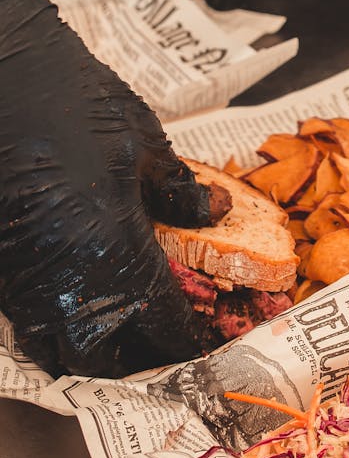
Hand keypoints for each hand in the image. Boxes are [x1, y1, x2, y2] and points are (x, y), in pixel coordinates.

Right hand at [0, 0, 216, 378]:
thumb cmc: (75, 97)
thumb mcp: (143, 142)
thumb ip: (180, 190)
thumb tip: (219, 212)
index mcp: (113, 249)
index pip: (158, 322)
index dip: (184, 340)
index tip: (200, 344)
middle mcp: (62, 278)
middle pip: (99, 356)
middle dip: (132, 360)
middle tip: (156, 346)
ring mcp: (18, 275)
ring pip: (51, 346)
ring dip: (87, 351)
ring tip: (114, 336)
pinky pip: (23, 317)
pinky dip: (50, 325)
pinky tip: (72, 302)